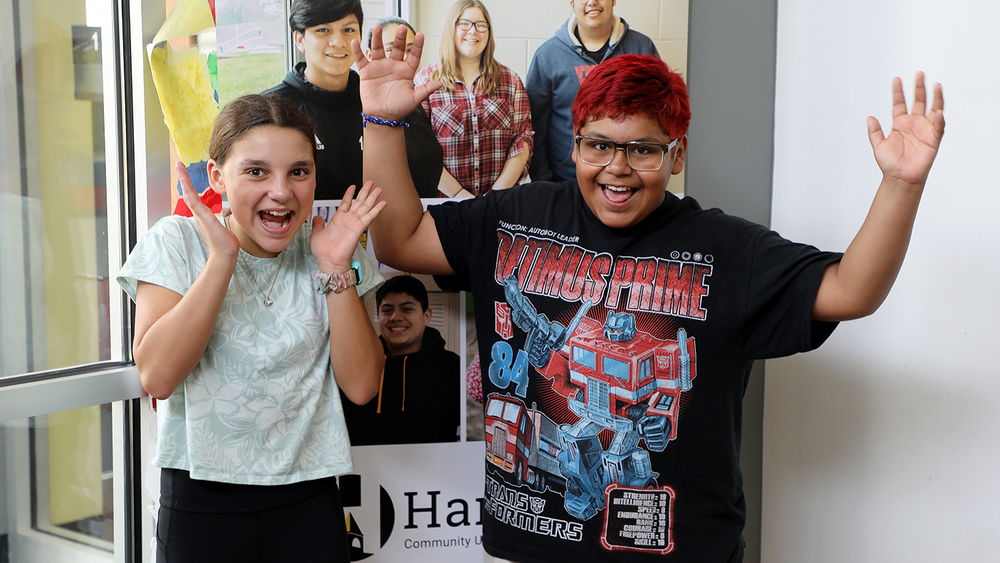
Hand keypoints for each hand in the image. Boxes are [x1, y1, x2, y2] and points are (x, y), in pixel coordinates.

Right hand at [177, 161, 238, 260]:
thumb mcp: (222, 225)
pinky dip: (188, 190)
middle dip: (183, 177)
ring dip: (183, 179)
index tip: (185, 173)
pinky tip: (184, 180)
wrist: (225, 254)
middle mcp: (199, 214)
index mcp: (202, 215)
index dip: (188, 184)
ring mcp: (200, 215)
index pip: (193, 196)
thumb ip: (220, 218)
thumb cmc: (225, 242)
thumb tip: (224, 216)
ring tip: (179, 166)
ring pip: (188, 193)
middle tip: (178, 164)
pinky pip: (194, 201)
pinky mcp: (203, 217)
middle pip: (187, 192)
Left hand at [311, 181, 386, 271]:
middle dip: (365, 192)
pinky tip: (382, 203)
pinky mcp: (359, 228)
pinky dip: (376, 209)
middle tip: (371, 183)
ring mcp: (355, 223)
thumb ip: (318, 224)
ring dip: (373, 197)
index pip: (346, 203)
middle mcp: (348, 220)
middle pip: (359, 202)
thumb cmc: (324, 252)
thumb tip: (316, 217)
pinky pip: (370, 216)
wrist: (329, 261)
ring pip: (366, 207)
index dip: (349, 194)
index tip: (353, 186)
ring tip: (379, 189)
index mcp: (338, 220)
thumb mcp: (316, 234)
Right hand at [351, 24, 441, 120]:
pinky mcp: (367, 72)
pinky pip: (362, 59)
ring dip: (378, 38)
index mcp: (406, 71)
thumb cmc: (399, 109)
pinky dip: (358, 51)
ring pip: (378, 49)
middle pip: (396, 48)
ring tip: (378, 27)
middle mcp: (393, 67)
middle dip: (399, 38)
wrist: (382, 117)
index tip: (420, 35)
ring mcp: (380, 67)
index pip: (413, 55)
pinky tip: (356, 42)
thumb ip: (426, 89)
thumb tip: (440, 83)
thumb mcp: (414, 99)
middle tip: (401, 27)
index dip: (417, 45)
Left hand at [868, 72, 944, 188]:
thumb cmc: (890, 163)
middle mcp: (913, 124)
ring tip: (936, 85)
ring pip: (933, 109)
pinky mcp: (933, 139)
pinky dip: (939, 120)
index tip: (896, 79)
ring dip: (936, 98)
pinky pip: (938, 127)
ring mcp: (924, 130)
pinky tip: (938, 112)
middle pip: (918, 101)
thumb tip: (869, 117)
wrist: (900, 177)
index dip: (898, 92)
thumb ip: (874, 131)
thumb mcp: (878, 145)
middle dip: (919, 88)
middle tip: (919, 74)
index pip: (900, 103)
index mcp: (900, 124)